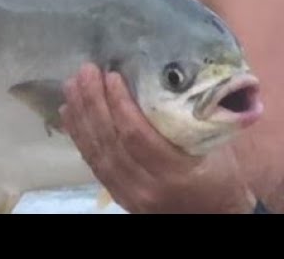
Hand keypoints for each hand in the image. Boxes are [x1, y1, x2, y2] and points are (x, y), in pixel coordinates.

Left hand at [60, 64, 256, 213]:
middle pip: (110, 141)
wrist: (211, 218)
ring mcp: (128, 193)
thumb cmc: (220, 179)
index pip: (136, 136)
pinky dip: (79, 136)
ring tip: (71, 87)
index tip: (111, 76)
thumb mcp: (218, 148)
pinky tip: (69, 114)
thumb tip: (173, 77)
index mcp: (175, 173)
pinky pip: (93, 163)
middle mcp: (146, 186)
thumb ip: (195, 119)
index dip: (120, 105)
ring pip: (96, 152)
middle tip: (84, 72)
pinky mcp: (117, 194)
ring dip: (80, 116)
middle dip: (93, 103)